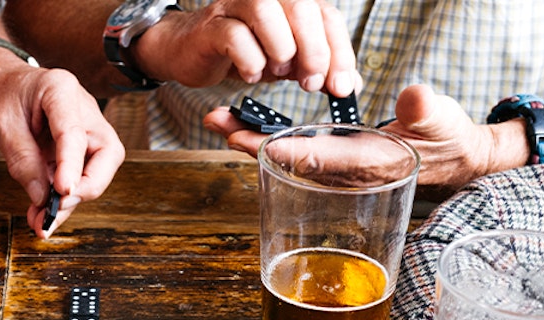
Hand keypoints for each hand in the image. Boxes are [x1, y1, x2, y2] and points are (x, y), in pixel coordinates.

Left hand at [0, 53, 124, 236]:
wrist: (0, 84)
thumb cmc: (2, 95)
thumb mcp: (2, 125)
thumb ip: (22, 160)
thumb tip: (41, 197)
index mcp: (61, 90)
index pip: (74, 133)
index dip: (71, 166)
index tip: (63, 193)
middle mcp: (82, 109)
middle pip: (107, 153)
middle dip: (89, 186)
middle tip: (59, 207)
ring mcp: (85, 129)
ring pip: (97, 170)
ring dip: (73, 200)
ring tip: (43, 221)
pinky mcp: (79, 149)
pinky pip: (79, 176)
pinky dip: (63, 198)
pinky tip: (43, 214)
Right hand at [136, 0, 358, 94]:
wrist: (192, 51)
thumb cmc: (243, 51)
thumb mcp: (289, 63)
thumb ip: (318, 70)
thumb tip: (351, 86)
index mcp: (292, 2)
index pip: (327, 16)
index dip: (339, 52)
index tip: (341, 87)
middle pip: (301, 7)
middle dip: (313, 50)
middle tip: (311, 82)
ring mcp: (236, 6)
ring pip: (266, 12)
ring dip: (280, 49)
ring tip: (278, 72)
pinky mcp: (212, 26)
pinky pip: (234, 36)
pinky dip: (249, 60)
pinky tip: (251, 75)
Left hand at [204, 83, 520, 189]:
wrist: (457, 160)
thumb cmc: (449, 137)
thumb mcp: (444, 118)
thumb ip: (427, 109)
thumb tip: (412, 97)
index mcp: (371, 164)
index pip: (321, 159)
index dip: (288, 151)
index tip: (256, 142)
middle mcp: (349, 176)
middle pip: (292, 163)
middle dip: (251, 146)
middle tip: (217, 125)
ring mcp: (341, 176)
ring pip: (288, 162)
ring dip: (253, 144)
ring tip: (222, 124)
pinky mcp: (337, 169)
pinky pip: (297, 159)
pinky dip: (271, 146)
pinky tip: (251, 132)